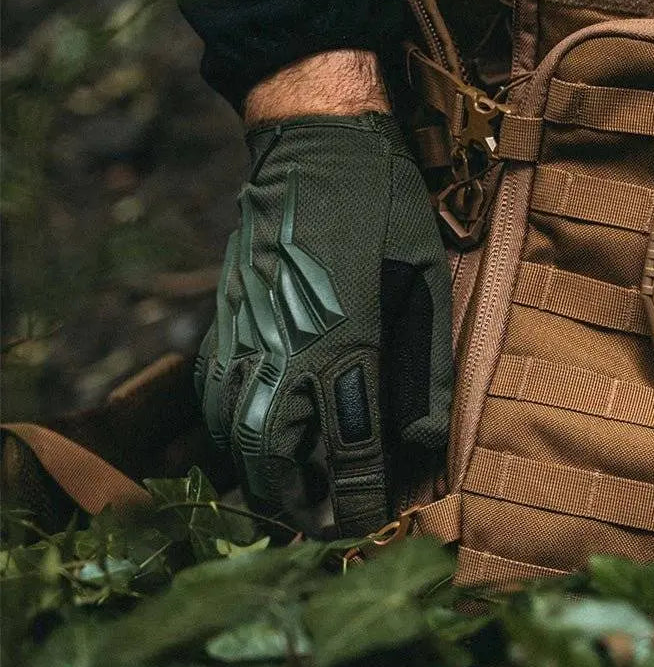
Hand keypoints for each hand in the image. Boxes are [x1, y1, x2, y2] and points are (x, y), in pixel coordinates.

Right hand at [196, 58, 450, 535]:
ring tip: (295, 499)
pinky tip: (256, 445)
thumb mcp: (424, 276)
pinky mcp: (225, 319)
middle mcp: (286, 346)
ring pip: (235, 439)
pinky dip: (230, 437)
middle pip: (277, 461)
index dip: (362, 494)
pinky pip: (214, 399)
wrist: (312, 143)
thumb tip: (427, 442)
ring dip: (263, 481)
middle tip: (332, 523)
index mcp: (346, 335)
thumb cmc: (384, 202)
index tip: (376, 515)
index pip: (349, 446)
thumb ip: (426, 365)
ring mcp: (245, 334)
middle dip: (303, 505)